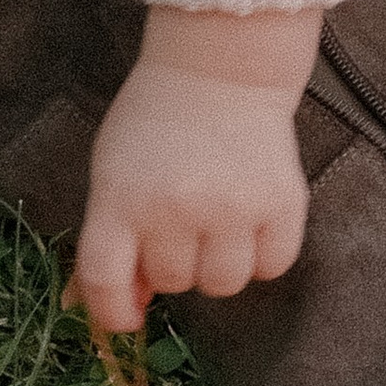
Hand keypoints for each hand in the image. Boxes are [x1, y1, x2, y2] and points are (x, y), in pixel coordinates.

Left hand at [73, 8, 317, 333]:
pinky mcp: (281, 203)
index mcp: (120, 197)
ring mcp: (231, 207)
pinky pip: (272, 266)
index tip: (128, 318)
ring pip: (224, 284)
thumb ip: (111, 239)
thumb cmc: (157, 122)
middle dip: (175, 262)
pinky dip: (262, 255)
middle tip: (182, 222)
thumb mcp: (113, 172)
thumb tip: (129, 307)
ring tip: (218, 222)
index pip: (105, 279)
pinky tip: (251, 220)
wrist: (220, 67)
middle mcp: (174, 207)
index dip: (112, 312)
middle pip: (174, 282)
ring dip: (218, 264)